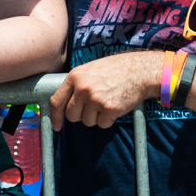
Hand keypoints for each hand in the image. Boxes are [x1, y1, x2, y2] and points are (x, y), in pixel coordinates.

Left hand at [49, 50, 166, 128]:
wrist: (140, 70)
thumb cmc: (117, 69)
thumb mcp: (91, 69)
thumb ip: (77, 84)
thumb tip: (66, 103)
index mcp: (75, 76)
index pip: (57, 101)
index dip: (55, 116)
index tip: (57, 126)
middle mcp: (82, 88)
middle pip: (72, 115)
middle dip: (82, 115)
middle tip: (94, 106)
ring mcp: (95, 99)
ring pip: (87, 122)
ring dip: (97, 117)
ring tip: (107, 101)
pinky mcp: (108, 109)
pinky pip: (102, 124)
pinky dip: (109, 120)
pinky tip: (115, 106)